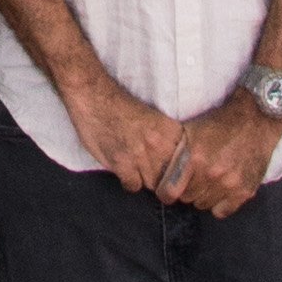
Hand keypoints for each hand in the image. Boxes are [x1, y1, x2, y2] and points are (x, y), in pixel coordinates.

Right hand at [70, 75, 190, 200]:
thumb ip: (169, 141)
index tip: (171, 170)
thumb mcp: (155, 118)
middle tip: (150, 167)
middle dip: (162, 177)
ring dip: (145, 178)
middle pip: (171, 179)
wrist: (93, 94)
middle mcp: (159, 144)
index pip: (187, 165)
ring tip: (135, 165)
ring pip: (153, 185)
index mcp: (170, 131)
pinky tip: (124, 168)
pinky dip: (129, 180)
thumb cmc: (122, 105)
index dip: (180, 172)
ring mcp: (141, 154)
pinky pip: (134, 186)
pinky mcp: (122, 163)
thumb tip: (178, 166)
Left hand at [155, 94, 281, 216]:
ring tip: (209, 179)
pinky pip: (222, 211)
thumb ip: (175, 153)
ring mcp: (229, 184)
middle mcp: (210, 174)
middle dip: (186, 190)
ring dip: (203, 195)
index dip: (165, 192)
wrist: (254, 119)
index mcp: (193, 157)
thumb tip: (158, 174)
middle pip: (186, 199)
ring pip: (203, 205)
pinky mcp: (245, 191)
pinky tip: (220, 189)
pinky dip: (219, 203)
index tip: (167, 189)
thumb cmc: (219, 123)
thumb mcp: (190, 131)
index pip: (168, 192)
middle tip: (193, 178)